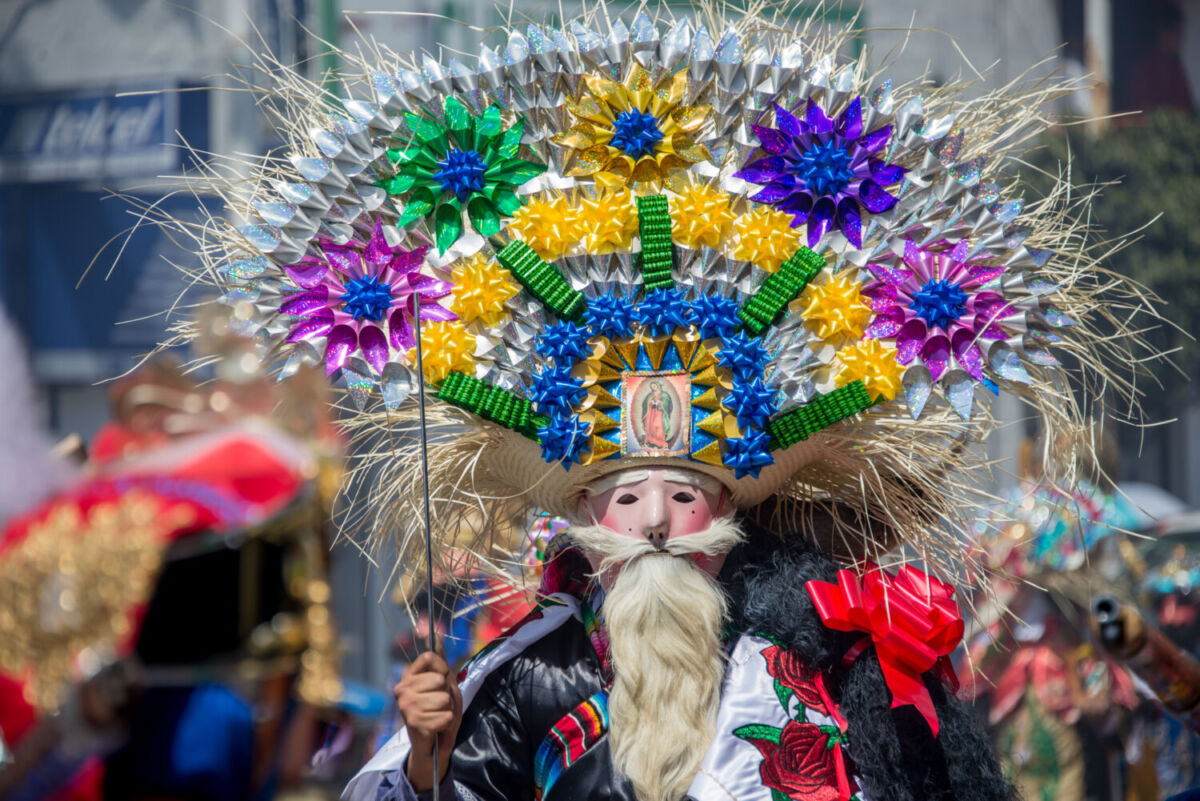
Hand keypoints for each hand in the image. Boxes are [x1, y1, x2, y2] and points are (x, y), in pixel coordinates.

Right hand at [397, 646, 461, 791]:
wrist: (434, 741)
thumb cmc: (438, 707)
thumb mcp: (442, 680)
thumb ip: (439, 658)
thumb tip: (436, 632)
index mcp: (408, 676)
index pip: (431, 657)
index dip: (443, 669)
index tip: (441, 681)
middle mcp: (402, 689)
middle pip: (440, 679)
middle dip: (448, 693)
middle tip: (440, 704)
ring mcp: (406, 706)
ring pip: (444, 698)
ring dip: (448, 709)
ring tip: (439, 715)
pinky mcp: (414, 723)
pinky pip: (446, 715)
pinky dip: (447, 722)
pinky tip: (438, 727)